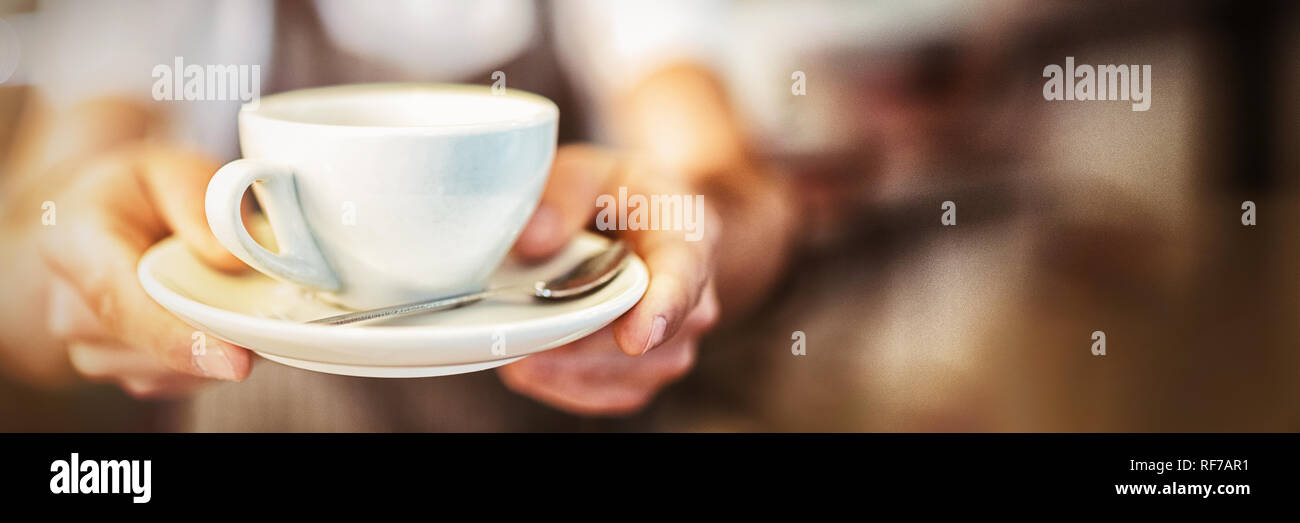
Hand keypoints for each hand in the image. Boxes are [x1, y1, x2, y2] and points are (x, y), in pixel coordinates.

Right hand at [34, 145, 252, 396]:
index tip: (238, 362)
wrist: (93, 217)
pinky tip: (216, 318)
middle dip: (222, 335)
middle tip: (270, 305)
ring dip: (218, 345)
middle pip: (155, 347)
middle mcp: (70, 308)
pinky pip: (178, 379)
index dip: (181, 340)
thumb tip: (232, 259)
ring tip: (230, 295)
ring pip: (173, 371)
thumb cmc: (136, 192)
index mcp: (75, 244)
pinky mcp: (119, 369)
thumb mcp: (170, 170)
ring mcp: (90, 348)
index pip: (124, 306)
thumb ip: (199, 205)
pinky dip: (210, 356)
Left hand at [498, 144, 719, 414]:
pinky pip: (606, 395)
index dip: (661, 310)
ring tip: (514, 347)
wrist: (645, 227)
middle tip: (518, 337)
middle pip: (643, 340)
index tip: (634, 338)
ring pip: (623, 375)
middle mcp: (695, 300)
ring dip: (564, 367)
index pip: (683, 278)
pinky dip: (562, 385)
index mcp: (689, 237)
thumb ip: (563, 194)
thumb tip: (533, 240)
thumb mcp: (589, 170)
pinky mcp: (646, 375)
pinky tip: (529, 363)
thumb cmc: (616, 197)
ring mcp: (674, 345)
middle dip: (578, 342)